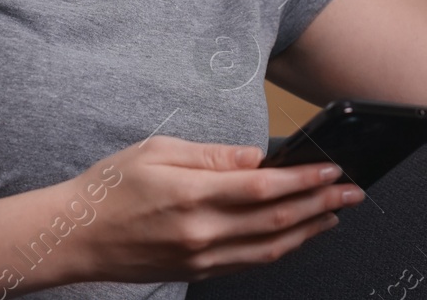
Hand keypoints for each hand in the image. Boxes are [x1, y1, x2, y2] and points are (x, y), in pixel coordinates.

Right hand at [66, 134, 365, 283]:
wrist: (73, 237)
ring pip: (270, 248)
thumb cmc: (110, 188)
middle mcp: (201, 233)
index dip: (305, 179)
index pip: (265, 188)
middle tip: (353, 192)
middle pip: (277, 220)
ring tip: (336, 213)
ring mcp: (201, 258)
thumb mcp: (158, 151)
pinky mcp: (197, 273)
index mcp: (192, 195)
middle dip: (322, 204)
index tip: (333, 168)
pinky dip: (281, 249)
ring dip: (310, 231)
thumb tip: (257, 156)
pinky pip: (250, 263)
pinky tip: (298, 235)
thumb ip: (212, 155)